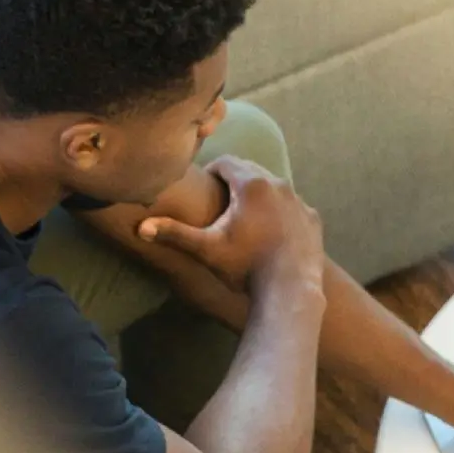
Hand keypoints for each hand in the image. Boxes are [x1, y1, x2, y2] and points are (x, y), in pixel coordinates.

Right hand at [137, 156, 323, 293]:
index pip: (225, 162)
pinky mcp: (313, 218)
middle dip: (235, 181)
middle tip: (221, 199)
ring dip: (259, 195)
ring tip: (244, 215)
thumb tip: (141, 227)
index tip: (204, 185)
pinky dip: (280, 211)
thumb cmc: (245, 266)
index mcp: (251, 184)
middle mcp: (279, 184)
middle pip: (251, 170)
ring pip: (274, 187)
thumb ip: (175, 233)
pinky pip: (292, 206)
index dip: (211, 171)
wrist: (290, 290)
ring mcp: (299, 201)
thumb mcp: (207, 249)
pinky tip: (271, 230)